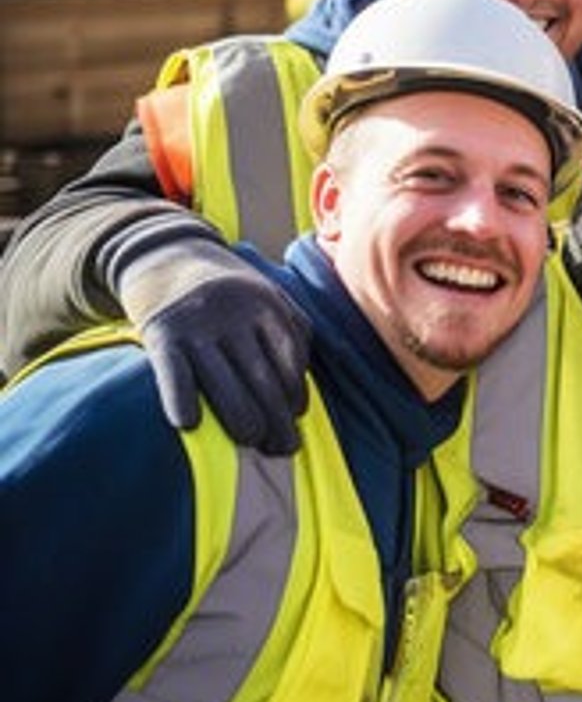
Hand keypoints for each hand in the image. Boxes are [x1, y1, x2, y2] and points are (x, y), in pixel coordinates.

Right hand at [118, 237, 310, 453]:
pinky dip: (181, 400)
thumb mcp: (267, 294)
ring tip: (252, 443)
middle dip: (277, 419)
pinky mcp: (161, 333)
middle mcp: (235, 314)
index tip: (296, 418)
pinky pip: (174, 374)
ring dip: (242, 420)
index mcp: (267, 305)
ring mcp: (197, 324)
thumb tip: (300, 393)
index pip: (290, 360)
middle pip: (262, 378)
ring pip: (225, 384)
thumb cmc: (227, 289)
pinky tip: (190, 425)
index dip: (296, 394)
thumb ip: (292, 331)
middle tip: (283, 448)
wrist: (162, 253)